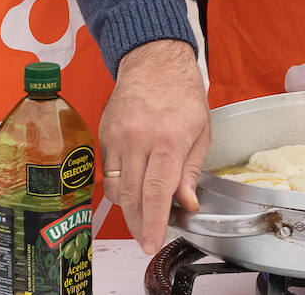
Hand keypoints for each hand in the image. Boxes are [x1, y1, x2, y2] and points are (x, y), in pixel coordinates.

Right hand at [100, 39, 209, 253]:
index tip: (152, 243)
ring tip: (143, 216)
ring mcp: (117, 137)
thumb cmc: (182, 92)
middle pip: (133, 197)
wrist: (153, 60)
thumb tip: (186, 203)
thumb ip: (191, 170)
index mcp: (168, 139)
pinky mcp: (104, 135)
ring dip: (128, 209)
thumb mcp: (201, 131)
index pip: (157, 192)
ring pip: (116, 189)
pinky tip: (131, 189)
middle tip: (148, 239)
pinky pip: (106, 174)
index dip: (154, 223)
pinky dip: (118, 188)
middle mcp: (139, 139)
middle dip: (140, 225)